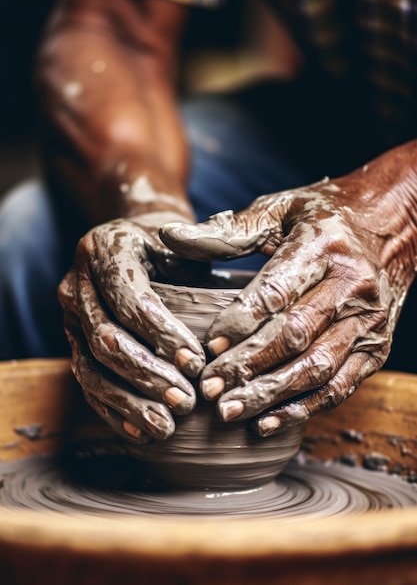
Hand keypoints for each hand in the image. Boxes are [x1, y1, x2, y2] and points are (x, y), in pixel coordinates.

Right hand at [59, 215, 207, 443]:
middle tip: (185, 401)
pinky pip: (86, 382)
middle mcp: (77, 283)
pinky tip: (141, 432)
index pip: (128, 297)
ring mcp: (70, 316)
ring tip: (166, 426)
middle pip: (105, 337)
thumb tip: (239, 293)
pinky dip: (113, 410)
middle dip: (147, 374)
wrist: (133, 241)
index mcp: (105, 249)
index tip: (196, 361)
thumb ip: (208, 253)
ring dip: (129, 401)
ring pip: (90, 367)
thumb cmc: (170, 244)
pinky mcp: (72, 341)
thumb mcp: (187, 238)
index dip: (161, 332)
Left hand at [160, 143, 416, 435]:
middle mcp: (351, 285)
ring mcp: (367, 320)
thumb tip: (170, 236)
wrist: (394, 223)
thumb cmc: (326, 214)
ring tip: (229, 411)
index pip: (276, 292)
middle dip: (249, 367)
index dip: (240, 323)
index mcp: (322, 246)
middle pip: (295, 336)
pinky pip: (340, 385)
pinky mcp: (376, 346)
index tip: (208, 347)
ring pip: (317, 368)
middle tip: (209, 388)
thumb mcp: (280, 208)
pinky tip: (267, 421)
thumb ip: (229, 230)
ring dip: (271, 395)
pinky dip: (304, 408)